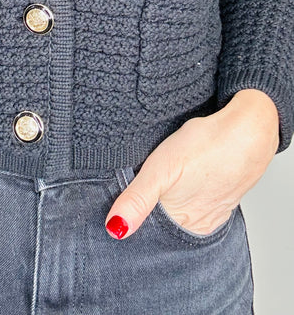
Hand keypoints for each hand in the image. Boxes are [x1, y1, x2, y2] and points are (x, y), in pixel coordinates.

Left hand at [105, 88, 279, 238]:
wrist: (249, 130)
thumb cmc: (206, 146)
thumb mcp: (161, 169)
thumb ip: (137, 199)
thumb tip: (115, 229)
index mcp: (182, 224)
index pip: (147, 235)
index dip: (130, 220)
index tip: (118, 207)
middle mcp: (198, 225)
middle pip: (162, 226)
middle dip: (147, 213)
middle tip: (140, 188)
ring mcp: (211, 212)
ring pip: (178, 215)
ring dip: (165, 204)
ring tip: (160, 183)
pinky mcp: (220, 198)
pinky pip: (195, 204)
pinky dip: (184, 196)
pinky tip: (181, 181)